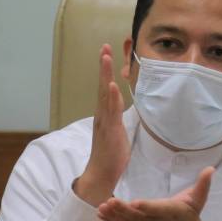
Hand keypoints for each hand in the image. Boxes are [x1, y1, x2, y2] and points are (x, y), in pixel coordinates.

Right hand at [75, 44, 129, 206]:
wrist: (102, 173)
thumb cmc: (111, 154)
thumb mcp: (117, 131)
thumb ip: (117, 116)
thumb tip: (120, 105)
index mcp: (105, 114)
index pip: (106, 88)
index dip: (106, 70)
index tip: (107, 53)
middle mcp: (101, 114)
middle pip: (103, 85)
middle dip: (104, 66)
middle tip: (104, 47)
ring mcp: (104, 121)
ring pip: (105, 94)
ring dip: (106, 75)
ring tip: (106, 58)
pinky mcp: (109, 130)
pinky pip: (111, 111)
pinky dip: (111, 97)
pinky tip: (112, 85)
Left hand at [97, 167, 214, 220]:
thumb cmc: (189, 216)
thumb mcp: (198, 200)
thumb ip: (202, 184)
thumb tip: (211, 169)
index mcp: (170, 213)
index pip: (158, 210)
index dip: (147, 207)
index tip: (135, 203)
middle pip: (138, 217)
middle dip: (123, 211)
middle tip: (109, 202)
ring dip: (114, 216)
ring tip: (101, 207)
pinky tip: (100, 214)